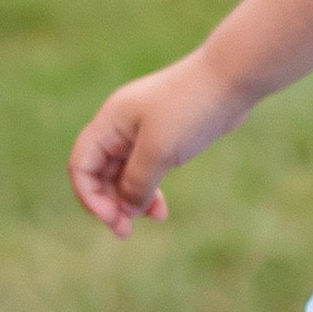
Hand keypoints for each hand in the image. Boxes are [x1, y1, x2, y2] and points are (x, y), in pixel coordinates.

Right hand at [67, 51, 252, 237]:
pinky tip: (161, 209)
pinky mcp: (165, 136)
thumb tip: (126, 208)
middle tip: (126, 232)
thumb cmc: (191, 109)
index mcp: (110, 122)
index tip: (113, 219)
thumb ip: (136, 183)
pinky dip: (150, 189)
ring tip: (154, 218)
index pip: (81, 165)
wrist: (232, 79)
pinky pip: (146, 169)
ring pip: (124, 174)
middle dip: (110, 203)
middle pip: (99, 172)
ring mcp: (142, 131)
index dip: (90, 197)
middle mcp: (120, 126)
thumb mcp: (158, 151)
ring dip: (133, 199)